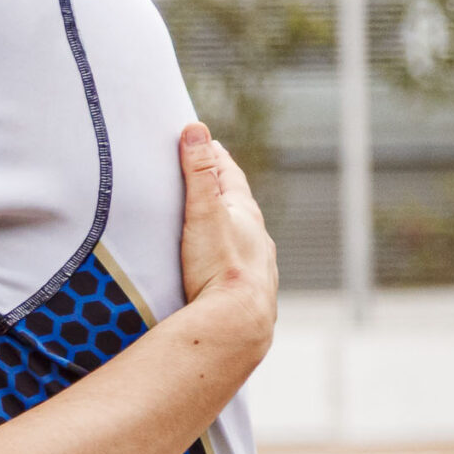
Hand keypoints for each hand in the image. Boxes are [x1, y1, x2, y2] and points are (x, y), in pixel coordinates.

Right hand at [174, 123, 276, 348]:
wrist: (237, 324)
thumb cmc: (220, 267)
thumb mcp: (204, 212)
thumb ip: (198, 172)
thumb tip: (196, 129)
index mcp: (246, 214)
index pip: (230, 175)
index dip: (216, 156)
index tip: (206, 142)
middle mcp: (258, 238)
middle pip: (239, 205)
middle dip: (222, 190)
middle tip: (207, 176)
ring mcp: (257, 266)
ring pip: (244, 238)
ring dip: (229, 226)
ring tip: (213, 222)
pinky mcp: (250, 292)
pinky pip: (240, 266)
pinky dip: (229, 257)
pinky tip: (221, 266)